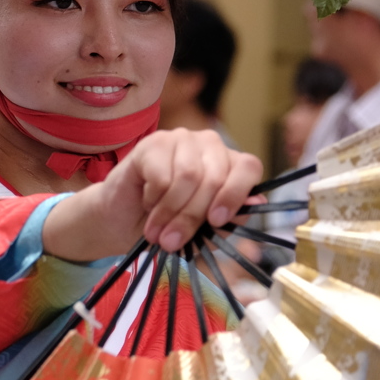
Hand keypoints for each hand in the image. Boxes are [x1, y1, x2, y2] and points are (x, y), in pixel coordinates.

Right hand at [43, 129, 261, 263]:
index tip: (217, 221)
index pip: (248, 167)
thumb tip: (258, 202)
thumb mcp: (203, 229)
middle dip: (193, 216)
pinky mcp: (153, 142)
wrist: (122, 221)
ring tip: (157, 232)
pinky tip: (147, 203)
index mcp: (229, 164)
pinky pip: (161, 175)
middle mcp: (209, 145)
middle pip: (214, 178)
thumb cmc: (167, 224)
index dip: (236, 194)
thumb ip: (230, 217)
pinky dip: (153, 198)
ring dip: (170, 211)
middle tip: (172, 240)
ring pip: (188, 176)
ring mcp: (181, 139)